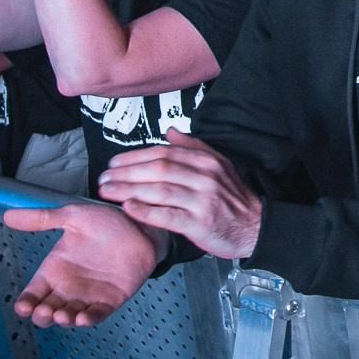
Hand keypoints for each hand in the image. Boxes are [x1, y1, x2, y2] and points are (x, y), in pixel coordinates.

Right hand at [4, 203, 158, 327]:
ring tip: (62, 315)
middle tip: (43, 310)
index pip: (33, 293)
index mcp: (55, 270)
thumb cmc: (107, 223)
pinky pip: (96, 315)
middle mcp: (69, 286)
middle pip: (47, 310)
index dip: (25, 304)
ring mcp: (89, 295)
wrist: (142, 226)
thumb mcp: (73, 217)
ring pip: (69, 316)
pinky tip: (82, 318)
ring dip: (63, 320)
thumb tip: (8, 215)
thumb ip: (43, 219)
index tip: (23, 306)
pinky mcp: (110, 300)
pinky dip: (88, 320)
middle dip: (42, 315)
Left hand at [97, 130, 262, 258]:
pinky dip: (146, 211)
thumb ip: (193, 147)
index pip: (165, 153)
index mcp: (206, 161)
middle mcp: (205, 177)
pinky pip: (167, 215)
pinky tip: (129, 208)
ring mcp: (202, 200)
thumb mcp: (219, 165)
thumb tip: (170, 132)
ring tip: (108, 191)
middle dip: (126, 172)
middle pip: (159, 169)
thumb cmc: (232, 198)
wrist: (254, 227)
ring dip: (129, 190)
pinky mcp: (199, 223)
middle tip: (104, 177)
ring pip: (160, 190)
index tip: (114, 162)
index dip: (135, 156)